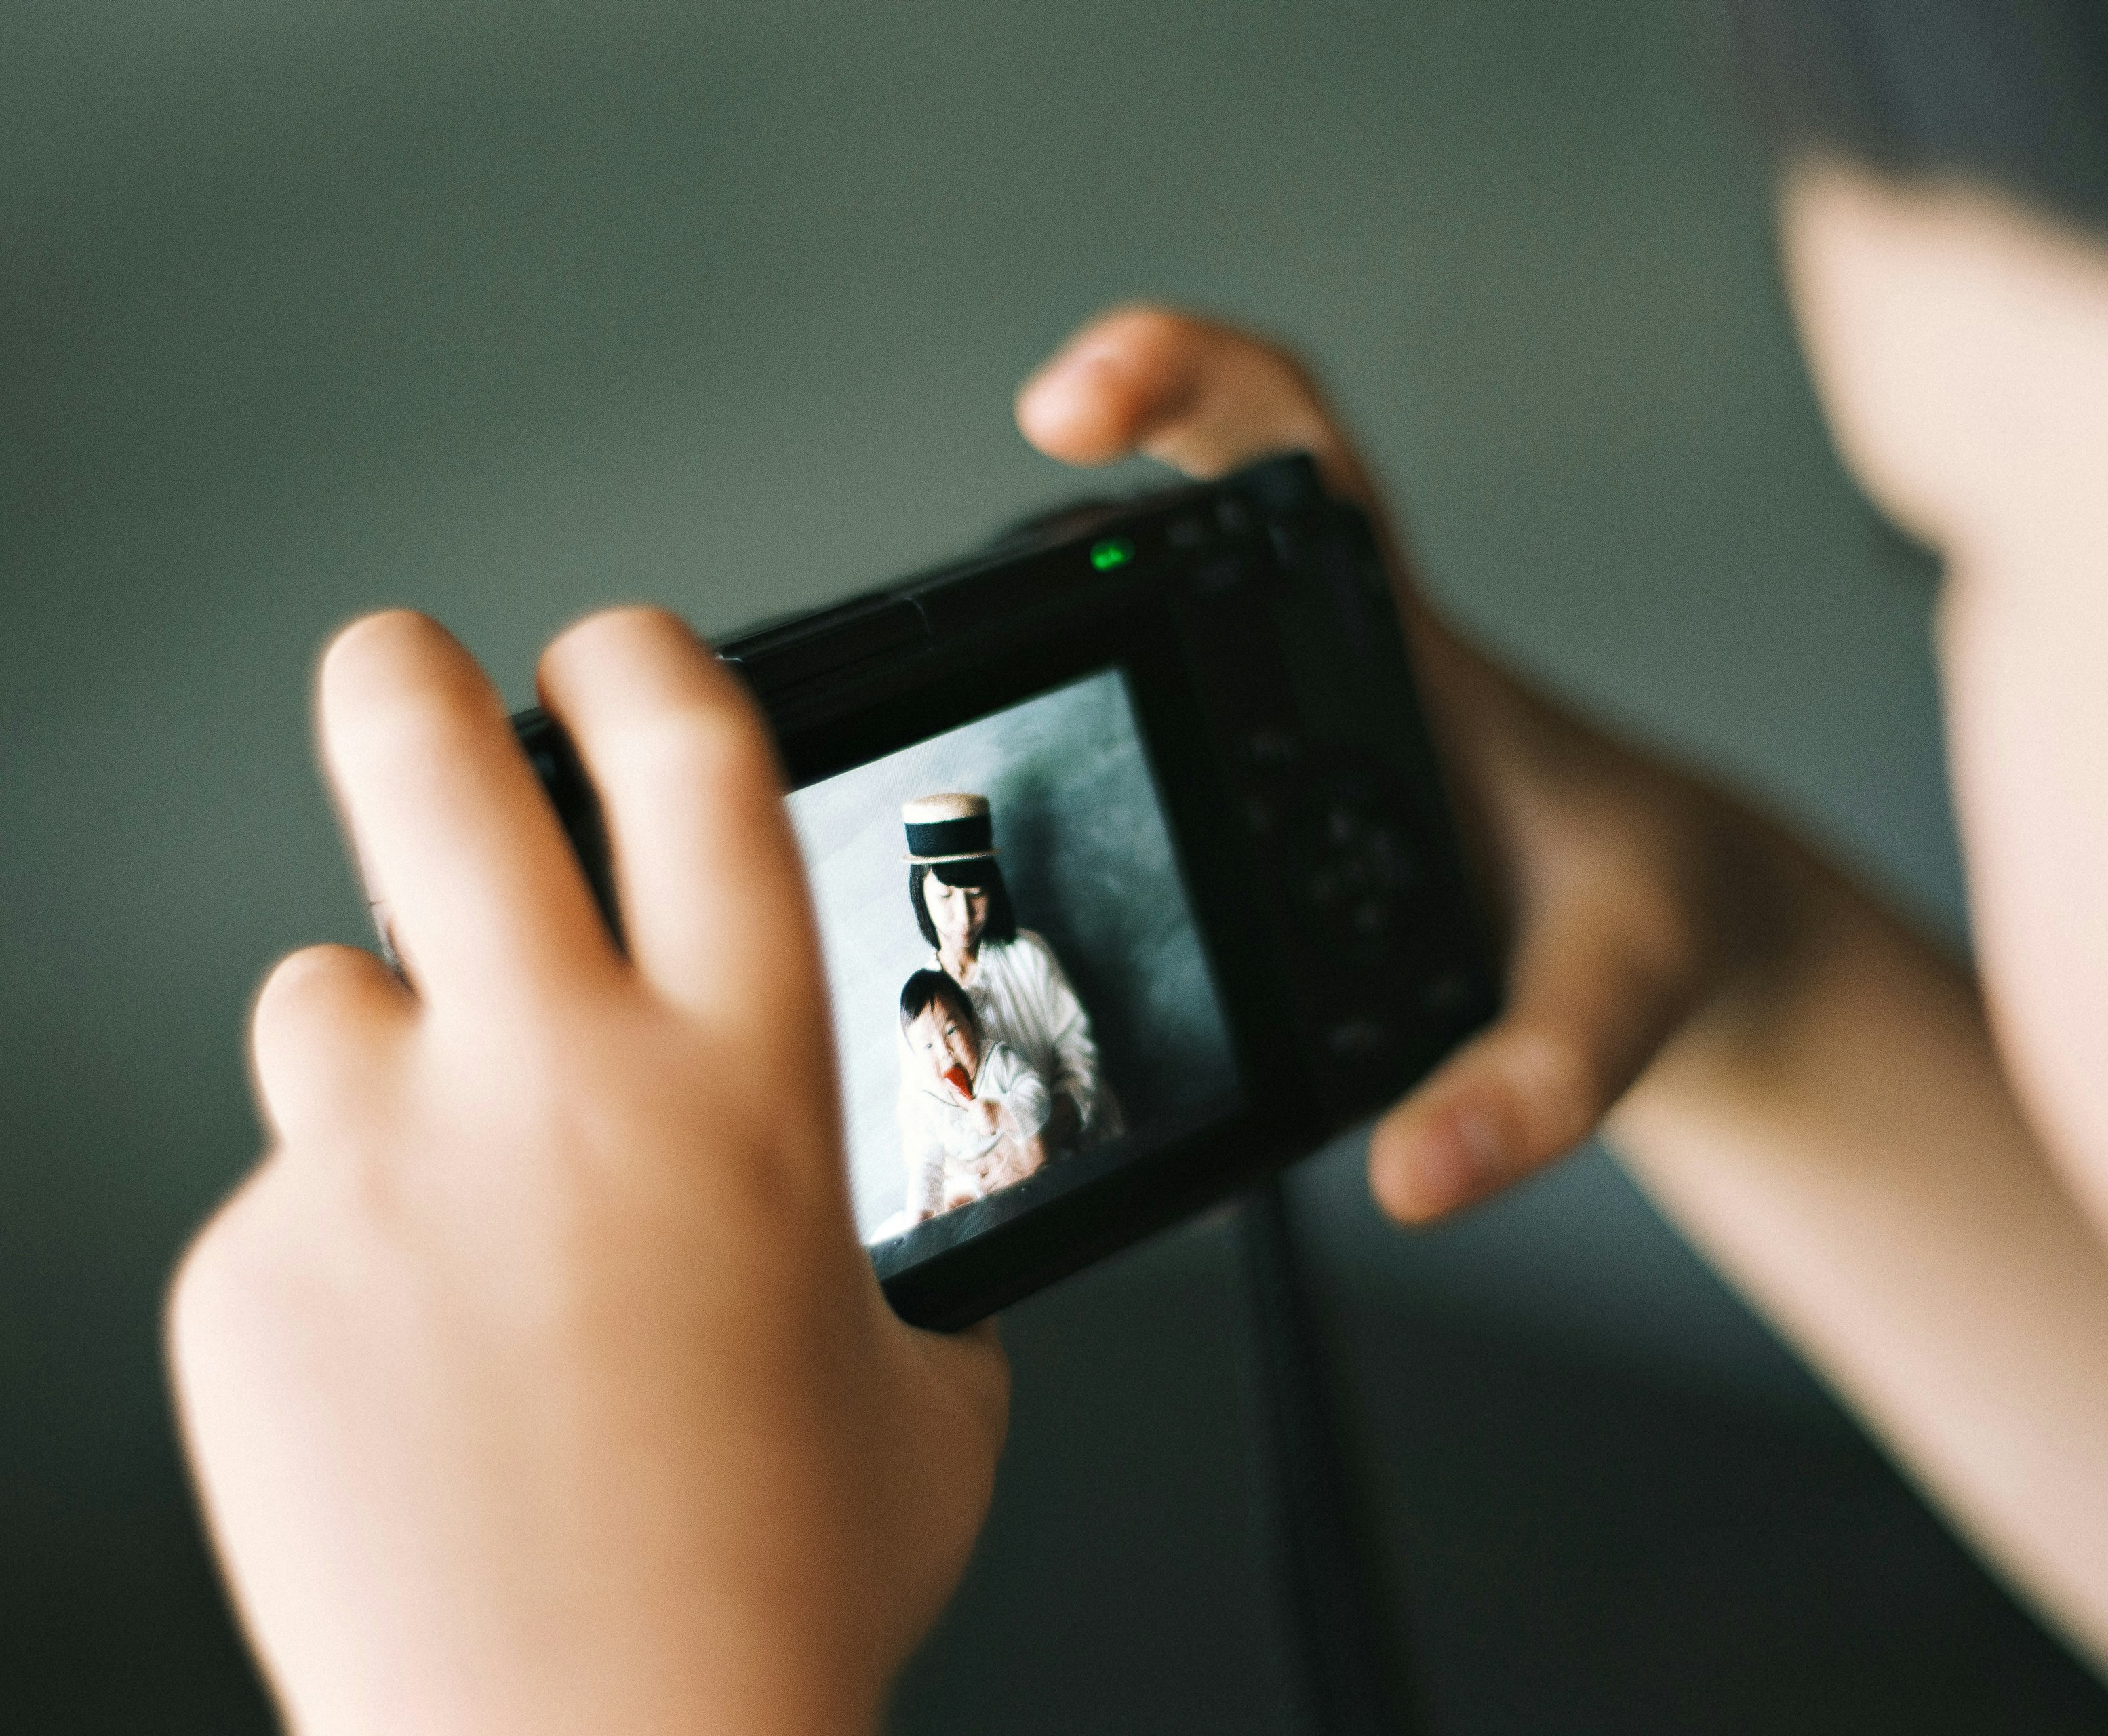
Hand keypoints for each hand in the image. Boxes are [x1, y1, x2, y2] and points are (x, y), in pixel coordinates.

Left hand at [168, 609, 1007, 1735]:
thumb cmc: (774, 1586)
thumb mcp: (923, 1391)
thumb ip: (892, 1269)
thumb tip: (866, 1255)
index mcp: (746, 1077)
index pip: (688, 759)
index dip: (644, 661)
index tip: (614, 653)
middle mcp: (556, 1080)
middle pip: (435, 767)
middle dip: (409, 683)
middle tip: (405, 671)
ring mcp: (380, 1167)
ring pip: (324, 994)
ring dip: (381, 1040)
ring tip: (442, 1169)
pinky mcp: (253, 1278)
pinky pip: (283, 1199)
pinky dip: (341, 1249)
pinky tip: (416, 1367)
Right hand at [1019, 308, 1804, 1221]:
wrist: (1678, 944)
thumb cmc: (1657, 922)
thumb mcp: (1616, 1002)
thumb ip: (1535, 1088)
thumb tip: (1415, 1179)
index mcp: (1405, 641)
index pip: (1290, 436)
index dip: (1173, 373)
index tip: (1065, 404)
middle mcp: (1329, 652)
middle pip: (1169, 502)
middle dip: (1047, 517)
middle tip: (942, 611)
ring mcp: (1286, 714)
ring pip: (1137, 609)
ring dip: (1037, 620)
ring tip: (935, 695)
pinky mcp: (1268, 788)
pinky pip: (1144, 711)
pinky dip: (1067, 718)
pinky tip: (1006, 794)